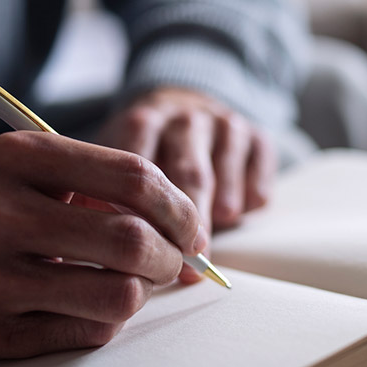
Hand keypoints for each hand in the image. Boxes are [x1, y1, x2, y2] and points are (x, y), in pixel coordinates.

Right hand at [0, 131, 205, 360]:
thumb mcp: (25, 173)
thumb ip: (98, 184)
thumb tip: (186, 226)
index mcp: (18, 159)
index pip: (134, 177)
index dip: (180, 208)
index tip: (192, 229)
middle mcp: (0, 215)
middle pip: (131, 239)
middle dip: (171, 257)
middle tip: (173, 263)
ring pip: (118, 295)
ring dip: (142, 294)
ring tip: (134, 285)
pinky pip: (87, 333)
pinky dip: (107, 322)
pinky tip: (91, 308)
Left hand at [97, 87, 275, 278]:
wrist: (184, 106)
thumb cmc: (146, 150)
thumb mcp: (116, 159)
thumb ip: (106, 193)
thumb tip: (107, 245)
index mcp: (144, 122)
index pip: (141, 166)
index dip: (143, 213)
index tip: (142, 249)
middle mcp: (185, 118)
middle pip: (189, 173)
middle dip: (188, 221)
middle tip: (186, 260)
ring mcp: (224, 124)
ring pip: (226, 167)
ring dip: (223, 205)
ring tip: (216, 232)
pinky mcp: (258, 134)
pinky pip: (259, 167)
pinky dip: (250, 195)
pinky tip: (238, 214)